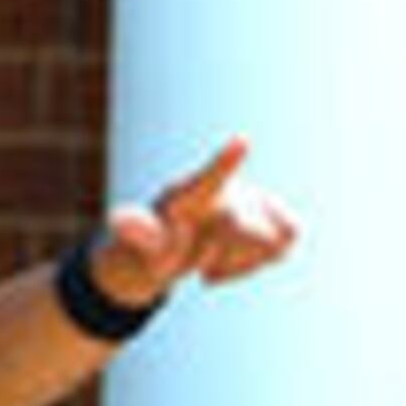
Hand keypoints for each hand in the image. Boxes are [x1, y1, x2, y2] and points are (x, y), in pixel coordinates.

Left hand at [90, 139, 299, 309]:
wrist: (179, 246)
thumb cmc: (159, 245)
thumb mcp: (146, 246)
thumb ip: (137, 230)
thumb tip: (116, 218)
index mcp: (193, 194)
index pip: (209, 177)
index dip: (225, 160)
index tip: (240, 142)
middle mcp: (229, 187)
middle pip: (245, 228)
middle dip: (228, 254)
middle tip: (201, 263)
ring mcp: (256, 197)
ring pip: (273, 237)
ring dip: (245, 260)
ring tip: (217, 258)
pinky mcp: (276, 212)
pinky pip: (289, 239)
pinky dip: (264, 259)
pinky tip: (239, 260)